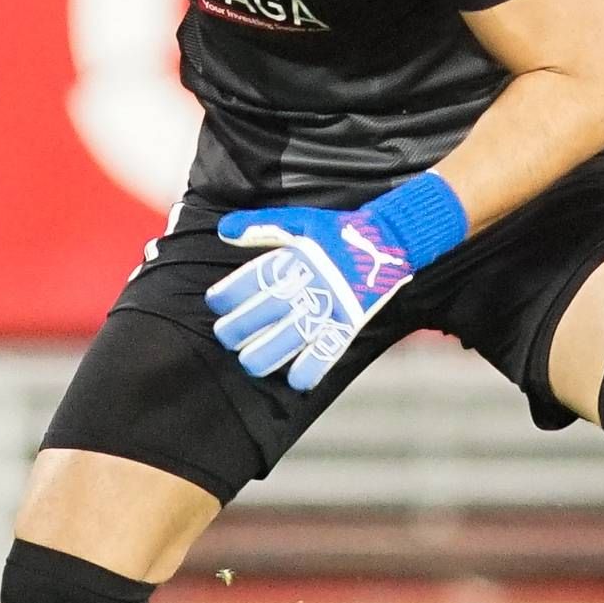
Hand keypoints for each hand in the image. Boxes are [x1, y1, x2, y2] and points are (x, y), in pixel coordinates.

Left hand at [204, 178, 463, 390]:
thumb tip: (222, 231)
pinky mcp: (351, 322)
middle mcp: (313, 281)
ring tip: (249, 363)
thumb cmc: (338, 231)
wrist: (388, 240)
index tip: (215, 303)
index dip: (230, 293)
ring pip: (293, 335)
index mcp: (298, 256)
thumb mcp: (300, 221)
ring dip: (267, 354)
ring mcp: (333, 304)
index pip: (255, 278)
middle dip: (240, 327)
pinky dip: (312, 368)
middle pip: (268, 310)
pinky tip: (295, 381)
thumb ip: (260, 227)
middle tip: (226, 336)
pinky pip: (330, 350)